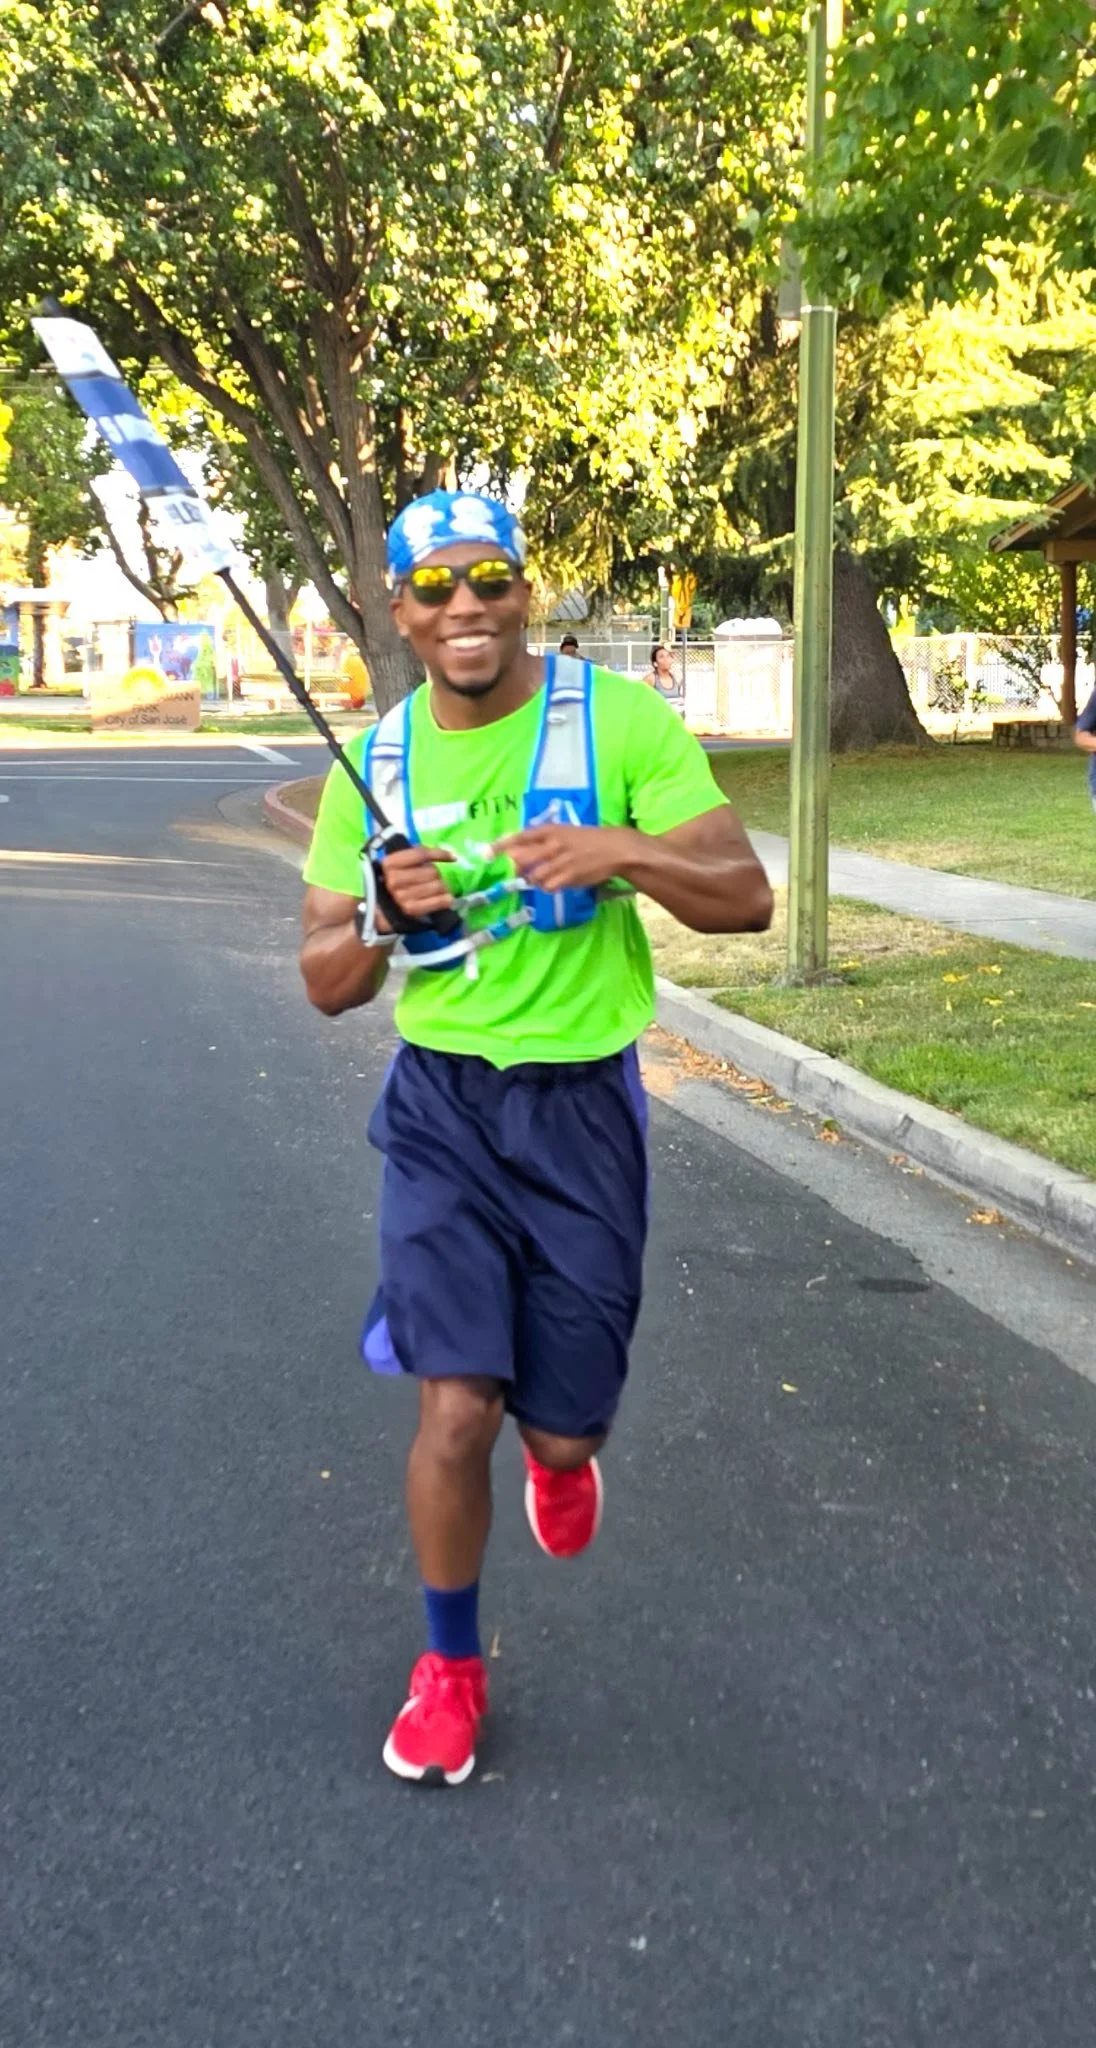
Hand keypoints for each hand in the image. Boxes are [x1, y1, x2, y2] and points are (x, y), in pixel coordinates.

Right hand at [376, 844, 455, 928]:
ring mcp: (401, 896)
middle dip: (438, 874)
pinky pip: (438, 901)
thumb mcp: (403, 861)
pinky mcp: (411, 909)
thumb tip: (450, 854)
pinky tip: (446, 898)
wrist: (388, 903)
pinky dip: (446, 899)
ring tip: (438, 889)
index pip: (421, 854)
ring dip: (443, 887)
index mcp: (390, 863)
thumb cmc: (401, 877)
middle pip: (431, 871)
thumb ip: (420, 852)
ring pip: (437, 885)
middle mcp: (393, 880)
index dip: (439, 854)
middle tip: (435, 878)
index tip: (453, 857)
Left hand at [494, 823, 636, 892]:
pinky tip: (555, 882)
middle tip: (518, 870)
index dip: (500, 846)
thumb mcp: (563, 832)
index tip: (485, 854)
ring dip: (533, 878)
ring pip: (533, 876)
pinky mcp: (569, 877)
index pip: (519, 837)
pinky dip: (547, 886)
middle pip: (521, 858)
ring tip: (543, 875)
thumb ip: (541, 840)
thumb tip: (516, 851)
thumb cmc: (586, 839)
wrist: (614, 848)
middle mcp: (553, 844)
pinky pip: (548, 886)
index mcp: (550, 830)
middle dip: (515, 867)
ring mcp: (560, 862)